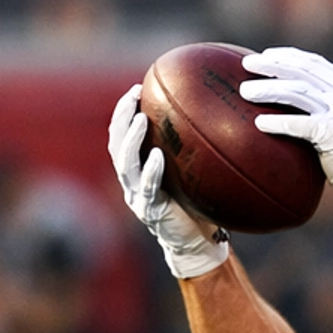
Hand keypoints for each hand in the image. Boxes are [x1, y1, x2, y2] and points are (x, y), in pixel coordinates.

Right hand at [107, 86, 230, 279]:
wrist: (198, 244)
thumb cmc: (198, 205)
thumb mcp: (193, 173)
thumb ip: (193, 149)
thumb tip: (217, 114)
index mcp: (138, 170)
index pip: (122, 135)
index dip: (123, 112)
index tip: (136, 89)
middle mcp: (132, 181)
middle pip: (116, 144)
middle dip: (121, 117)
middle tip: (132, 96)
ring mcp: (138, 197)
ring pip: (125, 163)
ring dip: (130, 139)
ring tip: (138, 119)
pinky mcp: (150, 212)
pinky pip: (148, 188)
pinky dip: (151, 171)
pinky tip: (157, 155)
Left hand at [238, 48, 332, 227]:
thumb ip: (326, 105)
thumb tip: (290, 100)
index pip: (314, 63)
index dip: (289, 56)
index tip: (266, 55)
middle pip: (303, 71)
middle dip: (272, 66)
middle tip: (247, 65)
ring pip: (299, 92)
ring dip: (269, 90)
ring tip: (246, 92)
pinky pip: (302, 125)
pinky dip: (279, 122)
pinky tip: (259, 123)